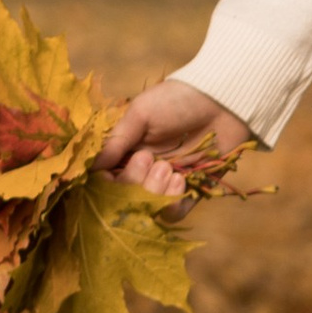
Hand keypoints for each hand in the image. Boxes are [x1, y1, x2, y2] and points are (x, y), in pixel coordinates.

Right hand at [101, 78, 252, 200]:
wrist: (222, 100)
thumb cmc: (177, 99)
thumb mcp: (141, 114)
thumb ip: (117, 141)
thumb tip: (89, 167)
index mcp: (127, 152)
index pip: (106, 180)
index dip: (107, 183)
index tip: (111, 174)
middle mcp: (144, 171)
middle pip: (125, 198)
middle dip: (134, 183)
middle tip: (150, 160)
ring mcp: (167, 183)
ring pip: (148, 208)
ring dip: (154, 193)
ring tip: (169, 170)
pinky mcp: (192, 190)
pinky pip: (175, 213)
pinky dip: (173, 204)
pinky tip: (182, 181)